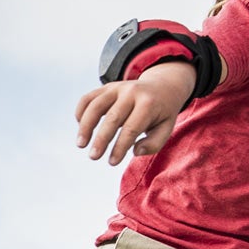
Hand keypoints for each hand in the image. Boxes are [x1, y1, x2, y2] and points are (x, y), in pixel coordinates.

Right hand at [75, 62, 191, 165]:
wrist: (162, 86)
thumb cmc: (162, 113)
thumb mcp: (167, 128)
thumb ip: (154, 143)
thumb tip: (135, 151)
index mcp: (148, 104)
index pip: (131, 128)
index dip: (120, 147)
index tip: (112, 162)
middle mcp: (131, 93)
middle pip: (113, 118)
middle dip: (101, 139)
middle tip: (93, 157)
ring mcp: (117, 87)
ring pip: (96, 106)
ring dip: (86, 126)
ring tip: (81, 144)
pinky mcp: (106, 87)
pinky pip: (88, 98)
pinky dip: (81, 112)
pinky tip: (81, 127)